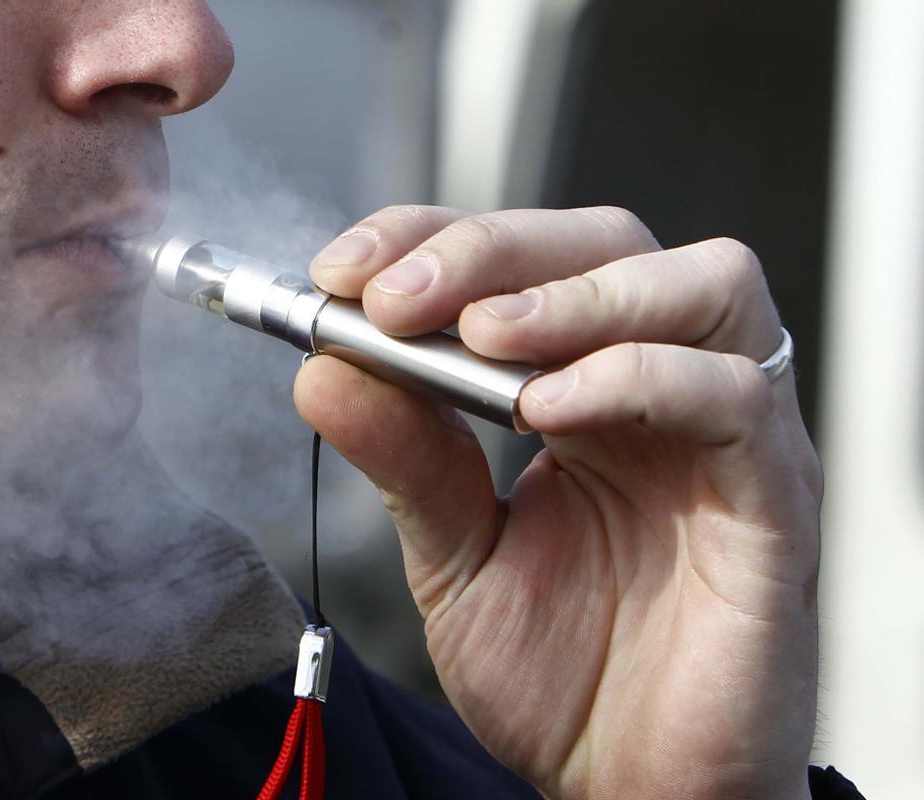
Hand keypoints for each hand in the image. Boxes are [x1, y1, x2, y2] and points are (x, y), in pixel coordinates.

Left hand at [295, 206, 820, 799]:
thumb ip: (404, 457)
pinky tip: (549, 410)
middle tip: (396, 295)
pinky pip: (734, 398)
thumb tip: (322, 366)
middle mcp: (662, 387)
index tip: (346, 269)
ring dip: (574, 293)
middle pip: (607, 243)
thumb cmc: (559, 671)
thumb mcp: (452, 552)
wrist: (628, 784)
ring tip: (479, 337)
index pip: (524, 258)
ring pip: (701, 286)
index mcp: (585, 388)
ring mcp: (727, 434)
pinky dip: (637, 378)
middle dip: (492, 250)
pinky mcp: (776, 497)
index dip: (436, 240)